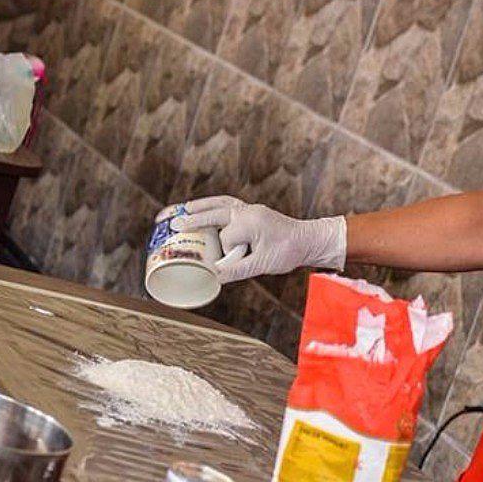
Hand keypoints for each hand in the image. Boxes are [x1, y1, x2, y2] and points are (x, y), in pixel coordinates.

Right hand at [169, 196, 345, 283]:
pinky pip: (227, 203)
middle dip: (192, 219)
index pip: (226, 238)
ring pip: (219, 204)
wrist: (309, 240)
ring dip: (200, 206)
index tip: (235, 261)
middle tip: (173, 224)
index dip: (227, 252)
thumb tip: (214, 278)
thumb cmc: (289, 252)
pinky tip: (202, 208)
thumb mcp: (262, 264)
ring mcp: (249, 209)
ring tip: (182, 209)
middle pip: (214, 213)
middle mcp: (247, 211)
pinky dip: (213, 205)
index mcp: (249, 222)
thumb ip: (237, 270)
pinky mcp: (251, 211)